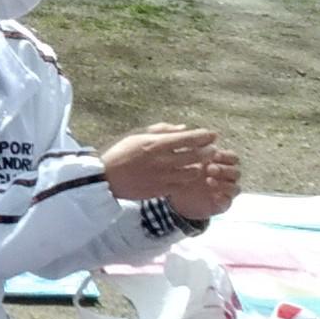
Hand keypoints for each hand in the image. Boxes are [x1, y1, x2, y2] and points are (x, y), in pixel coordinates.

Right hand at [102, 124, 224, 203]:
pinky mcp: (161, 190)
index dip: (205, 136)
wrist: (106, 178)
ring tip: (201, 163)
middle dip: (209, 151)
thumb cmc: (121, 152)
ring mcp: (163, 177)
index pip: (190, 138)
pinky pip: (183, 184)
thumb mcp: (138, 135)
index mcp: (157, 144)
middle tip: (212, 148)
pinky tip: (188, 174)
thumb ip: (163, 130)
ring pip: (193, 172)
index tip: (213, 134)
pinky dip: (189, 178)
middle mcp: (162, 161)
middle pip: (196, 156)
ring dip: (200, 166)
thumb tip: (184, 128)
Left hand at [167, 142, 240, 220]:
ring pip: (235, 187)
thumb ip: (190, 150)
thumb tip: (190, 134)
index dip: (226, 156)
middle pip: (236, 172)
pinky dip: (223, 199)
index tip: (214, 155)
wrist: (178, 198)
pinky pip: (228, 202)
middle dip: (224, 169)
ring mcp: (225, 192)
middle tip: (210, 168)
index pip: (233, 157)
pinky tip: (213, 196)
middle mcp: (226, 178)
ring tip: (209, 181)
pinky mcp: (222, 205)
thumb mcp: (185, 162)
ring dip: (225, 184)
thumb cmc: (184, 176)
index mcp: (220, 164)